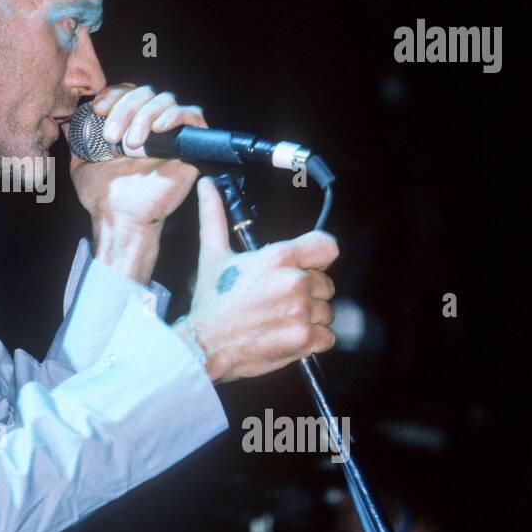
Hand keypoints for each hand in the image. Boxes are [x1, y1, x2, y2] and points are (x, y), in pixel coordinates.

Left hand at [68, 82, 206, 228]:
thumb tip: (68, 120)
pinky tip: (158, 129)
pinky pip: (192, 114)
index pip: (126, 91)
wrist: (120, 217)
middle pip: (145, 92)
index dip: (112, 95)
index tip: (97, 110)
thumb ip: (77, 140)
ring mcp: (172, 133)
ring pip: (166, 99)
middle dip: (125, 108)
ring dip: (144, 116)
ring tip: (132, 145)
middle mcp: (151, 124)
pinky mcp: (191, 145)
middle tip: (112, 136)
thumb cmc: (103, 195)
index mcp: (129, 123)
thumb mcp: (81, 162)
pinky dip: (175, 115)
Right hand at [179, 176, 338, 382]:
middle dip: (307, 292)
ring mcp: (302, 312)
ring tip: (279, 319)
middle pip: (325, 283)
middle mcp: (295, 282)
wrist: (204, 345)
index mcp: (279, 258)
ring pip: (326, 311)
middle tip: (277, 300)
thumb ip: (215, 217)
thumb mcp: (212, 255)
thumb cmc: (211, 303)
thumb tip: (206, 186)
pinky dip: (312, 339)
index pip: (327, 246)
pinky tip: (286, 335)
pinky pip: (327, 336)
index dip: (317, 257)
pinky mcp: (305, 339)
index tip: (307, 266)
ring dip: (309, 317)